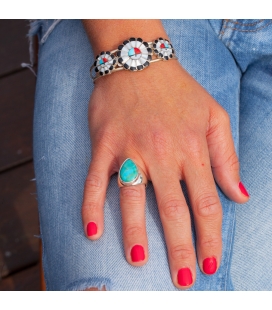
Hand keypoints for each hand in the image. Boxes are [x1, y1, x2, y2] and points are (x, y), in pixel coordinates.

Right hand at [81, 59, 248, 288]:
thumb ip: (227, 157)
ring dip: (135, 234)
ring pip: (133, 200)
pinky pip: (95, 179)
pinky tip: (91, 229)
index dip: (211, 236)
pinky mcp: (104, 145)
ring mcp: (131, 149)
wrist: (140, 62)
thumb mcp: (215, 116)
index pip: (206, 204)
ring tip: (139, 262)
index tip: (210, 262)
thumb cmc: (179, 91)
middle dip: (180, 248)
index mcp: (192, 149)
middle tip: (183, 278)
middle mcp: (163, 154)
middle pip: (173, 210)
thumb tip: (240, 195)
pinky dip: (91, 205)